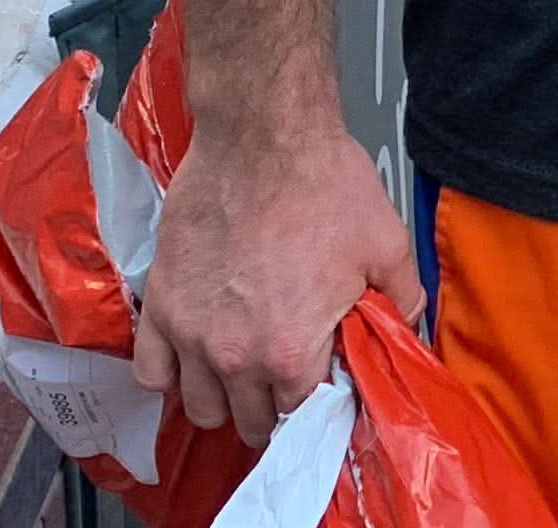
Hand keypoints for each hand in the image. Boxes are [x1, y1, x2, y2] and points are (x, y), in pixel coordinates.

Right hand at [132, 112, 420, 449]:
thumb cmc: (319, 181)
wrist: (262, 134)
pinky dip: (170, 373)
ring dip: (223, 399)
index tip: (323, 383)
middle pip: (251, 422)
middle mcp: (235, 355)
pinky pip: (151, 372)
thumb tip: (407, 331)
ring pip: (200, 409)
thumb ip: (402, 302)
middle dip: (273, 407)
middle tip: (286, 375)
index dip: (319, 400)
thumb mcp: (386, 245)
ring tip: (242, 370)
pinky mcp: (159, 305)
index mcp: (293, 351)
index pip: (305, 417)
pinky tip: (193, 355)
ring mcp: (190, 334)